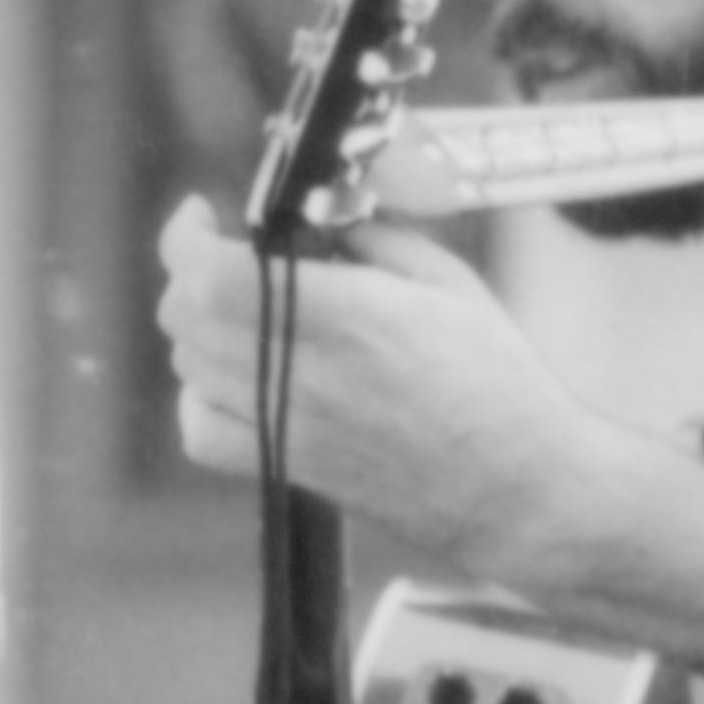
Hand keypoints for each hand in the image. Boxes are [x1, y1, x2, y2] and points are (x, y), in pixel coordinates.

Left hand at [155, 194, 603, 589]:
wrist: (519, 489)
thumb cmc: (498, 382)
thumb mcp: (447, 279)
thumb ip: (370, 237)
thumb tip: (313, 218)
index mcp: (349, 316)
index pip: (214, 274)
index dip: (185, 237)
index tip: (198, 214)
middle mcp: (306, 373)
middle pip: (185, 313)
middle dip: (193, 270)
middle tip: (229, 256)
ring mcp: (288, 427)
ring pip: (187, 364)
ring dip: (199, 325)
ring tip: (246, 311)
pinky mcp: (288, 469)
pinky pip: (199, 432)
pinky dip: (198, 396)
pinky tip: (234, 377)